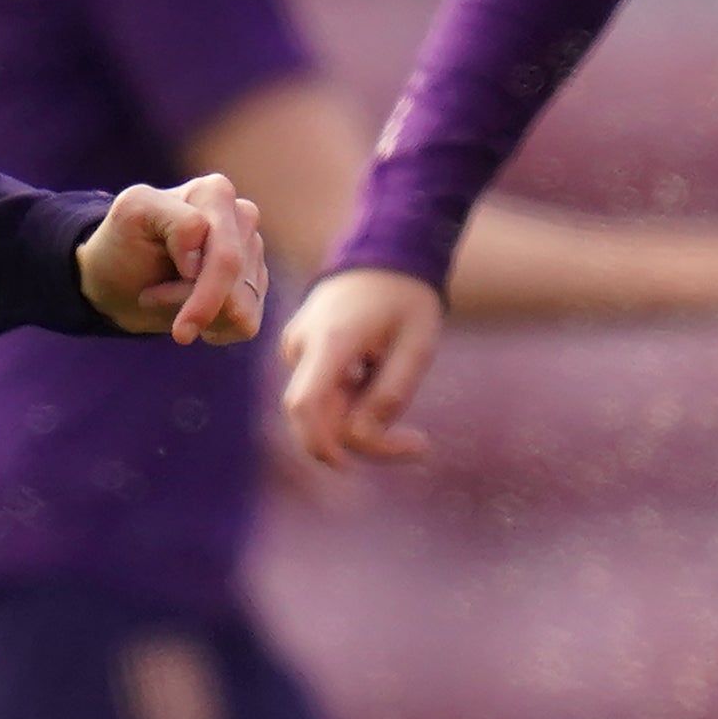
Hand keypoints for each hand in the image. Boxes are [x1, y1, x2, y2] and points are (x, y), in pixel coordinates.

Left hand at [74, 171, 267, 344]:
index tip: (147, 296)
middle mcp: (243, 218)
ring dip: (198, 314)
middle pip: (235, 283)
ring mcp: (254, 253)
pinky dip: (212, 328)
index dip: (186, 289)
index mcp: (216, 194)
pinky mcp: (257, 286)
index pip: (224, 256)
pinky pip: (246, 324)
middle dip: (191, 303)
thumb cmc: (124, 244)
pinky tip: (190, 312)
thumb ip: (176, 221)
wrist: (118, 279)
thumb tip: (205, 261)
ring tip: (168, 298)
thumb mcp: (132, 215)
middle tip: (151, 298)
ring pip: (241, 307)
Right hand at [277, 266, 445, 468]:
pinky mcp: (303, 351)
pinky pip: (323, 391)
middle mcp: (303, 345)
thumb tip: (362, 437)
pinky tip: (379, 374)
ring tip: (403, 386)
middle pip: (317, 416)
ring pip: (322, 407)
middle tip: (419, 444)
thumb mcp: (417, 346)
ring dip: (361, 418)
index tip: (351, 466)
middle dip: (363, 440)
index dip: (321, 445)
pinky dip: (352, 401)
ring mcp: (298, 347)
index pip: (305, 405)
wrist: (384, 252)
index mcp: (331, 340)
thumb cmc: (406, 297)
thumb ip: (392, 394)